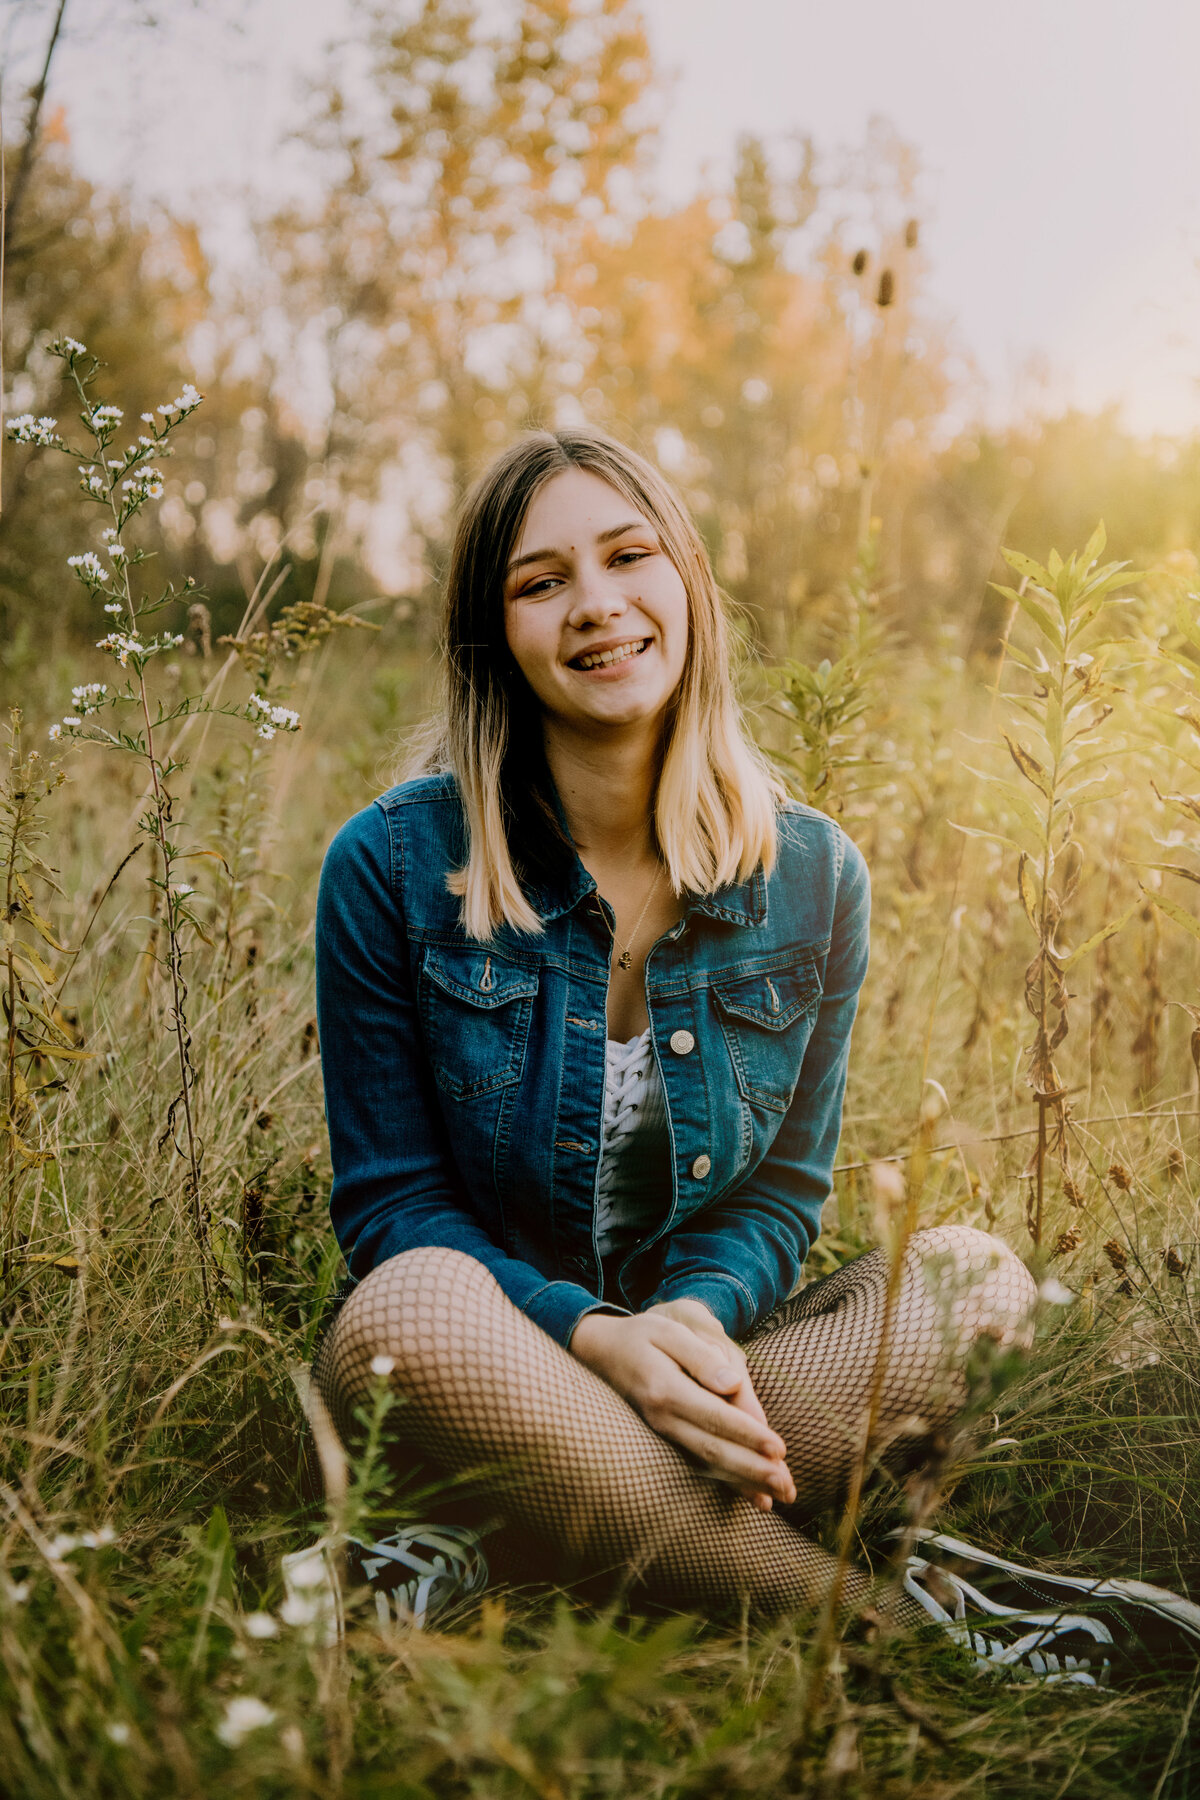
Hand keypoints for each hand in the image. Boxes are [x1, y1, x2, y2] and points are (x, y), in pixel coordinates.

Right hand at [569, 1301, 795, 1510]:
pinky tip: (754, 1496)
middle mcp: (663, 1419)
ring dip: (745, 1483)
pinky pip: (700, 1465)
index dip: (748, 1434)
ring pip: (708, 1464)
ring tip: (779, 1498)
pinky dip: (728, 1483)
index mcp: (666, 1389)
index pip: (714, 1416)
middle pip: (714, 1450)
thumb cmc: (643, 1336)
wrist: (603, 1353)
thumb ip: (701, 1356)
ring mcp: (663, 1433)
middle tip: (788, 1488)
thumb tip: (732, 1383)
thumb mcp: (670, 1331)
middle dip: (753, 1471)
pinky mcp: (668, 1440)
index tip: (780, 1449)